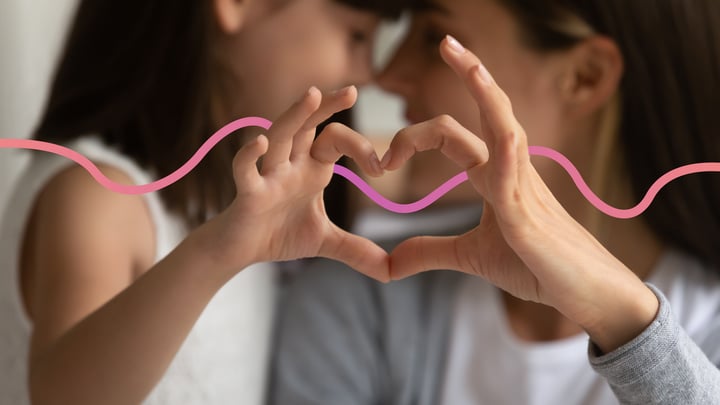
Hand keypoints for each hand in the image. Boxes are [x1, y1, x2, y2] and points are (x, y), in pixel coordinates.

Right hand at [202, 86, 389, 281]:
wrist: (240, 251)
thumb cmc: (278, 235)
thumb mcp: (325, 242)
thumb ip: (357, 251)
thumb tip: (391, 272)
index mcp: (311, 169)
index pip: (336, 141)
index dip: (360, 148)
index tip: (380, 169)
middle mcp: (291, 164)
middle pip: (308, 125)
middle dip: (327, 107)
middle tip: (353, 90)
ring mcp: (268, 175)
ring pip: (279, 137)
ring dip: (294, 116)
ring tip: (312, 95)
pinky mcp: (247, 193)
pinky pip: (246, 170)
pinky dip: (250, 156)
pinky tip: (259, 143)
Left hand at [384, 37, 657, 350]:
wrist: (584, 293)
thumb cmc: (537, 267)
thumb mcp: (471, 257)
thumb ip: (430, 251)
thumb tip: (390, 261)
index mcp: (495, 176)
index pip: (455, 135)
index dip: (417, 136)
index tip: (385, 160)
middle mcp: (511, 171)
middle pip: (488, 109)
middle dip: (470, 72)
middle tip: (445, 41)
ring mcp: (524, 188)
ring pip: (505, 125)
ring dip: (485, 90)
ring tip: (464, 56)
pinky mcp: (528, 216)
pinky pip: (513, 173)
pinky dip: (501, 149)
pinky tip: (494, 130)